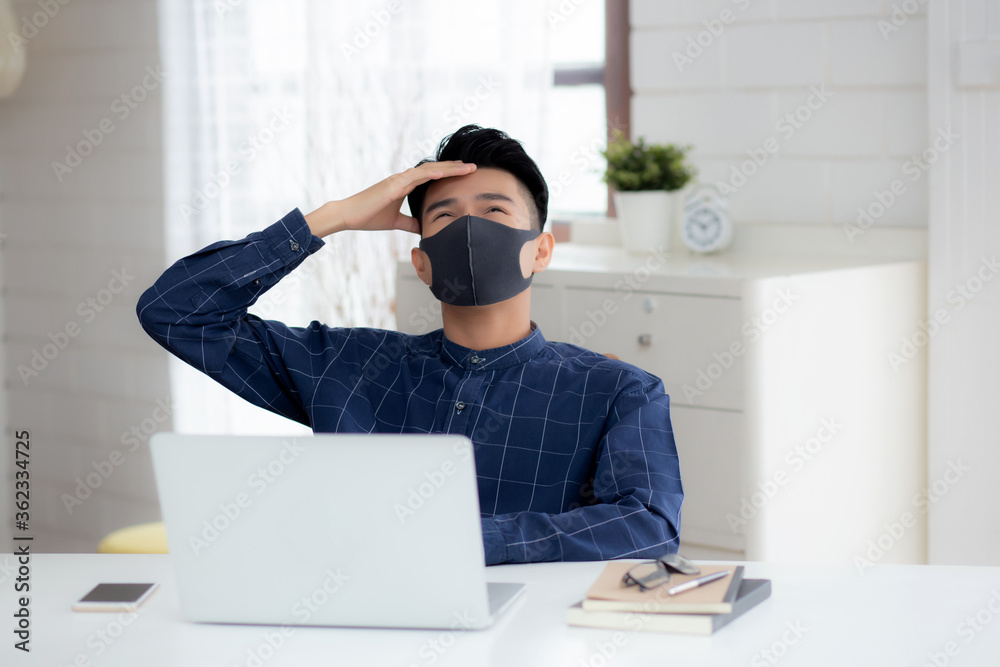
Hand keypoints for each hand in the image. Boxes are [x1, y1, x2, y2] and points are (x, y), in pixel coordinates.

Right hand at [305, 161, 476, 237]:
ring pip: (429, 170)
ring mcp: (398, 179)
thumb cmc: (369, 216)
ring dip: (449, 168)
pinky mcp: (393, 185)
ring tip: (467, 167)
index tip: (466, 175)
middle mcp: (403, 178)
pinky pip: (415, 177)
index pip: (432, 176)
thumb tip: (422, 228)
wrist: (348, 215)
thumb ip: (409, 223)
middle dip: (455, 168)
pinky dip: (431, 174)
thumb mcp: (395, 222)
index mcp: (405, 185)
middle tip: (474, 167)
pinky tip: (445, 173)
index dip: (450, 174)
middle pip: (435, 170)